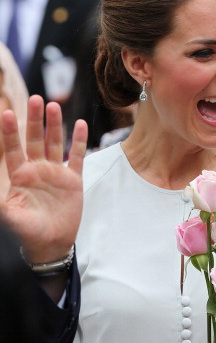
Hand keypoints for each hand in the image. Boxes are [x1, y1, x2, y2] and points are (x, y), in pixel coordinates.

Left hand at [0, 95, 86, 262]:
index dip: (10, 132)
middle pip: (34, 139)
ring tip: (54, 106)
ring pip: (55, 143)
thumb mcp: (10, 216)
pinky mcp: (73, 180)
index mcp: (20, 175)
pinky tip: (80, 124)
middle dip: (34, 120)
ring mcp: (55, 173)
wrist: (52, 243)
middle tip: (36, 99)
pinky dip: (79, 141)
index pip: (13, 148)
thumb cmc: (28, 232)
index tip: (8, 113)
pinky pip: (77, 156)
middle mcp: (37, 170)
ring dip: (54, 125)